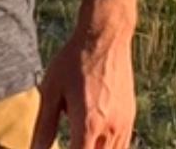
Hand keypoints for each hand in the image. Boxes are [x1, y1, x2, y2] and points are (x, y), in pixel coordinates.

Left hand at [31, 30, 135, 148]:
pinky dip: (108, 148)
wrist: (105, 38)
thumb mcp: (51, 90)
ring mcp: (124, 125)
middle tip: (68, 141)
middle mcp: (110, 130)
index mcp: (88, 125)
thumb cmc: (73, 61)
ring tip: (78, 140)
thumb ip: (44, 125)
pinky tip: (93, 139)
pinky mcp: (130, 118)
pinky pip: (122, 146)